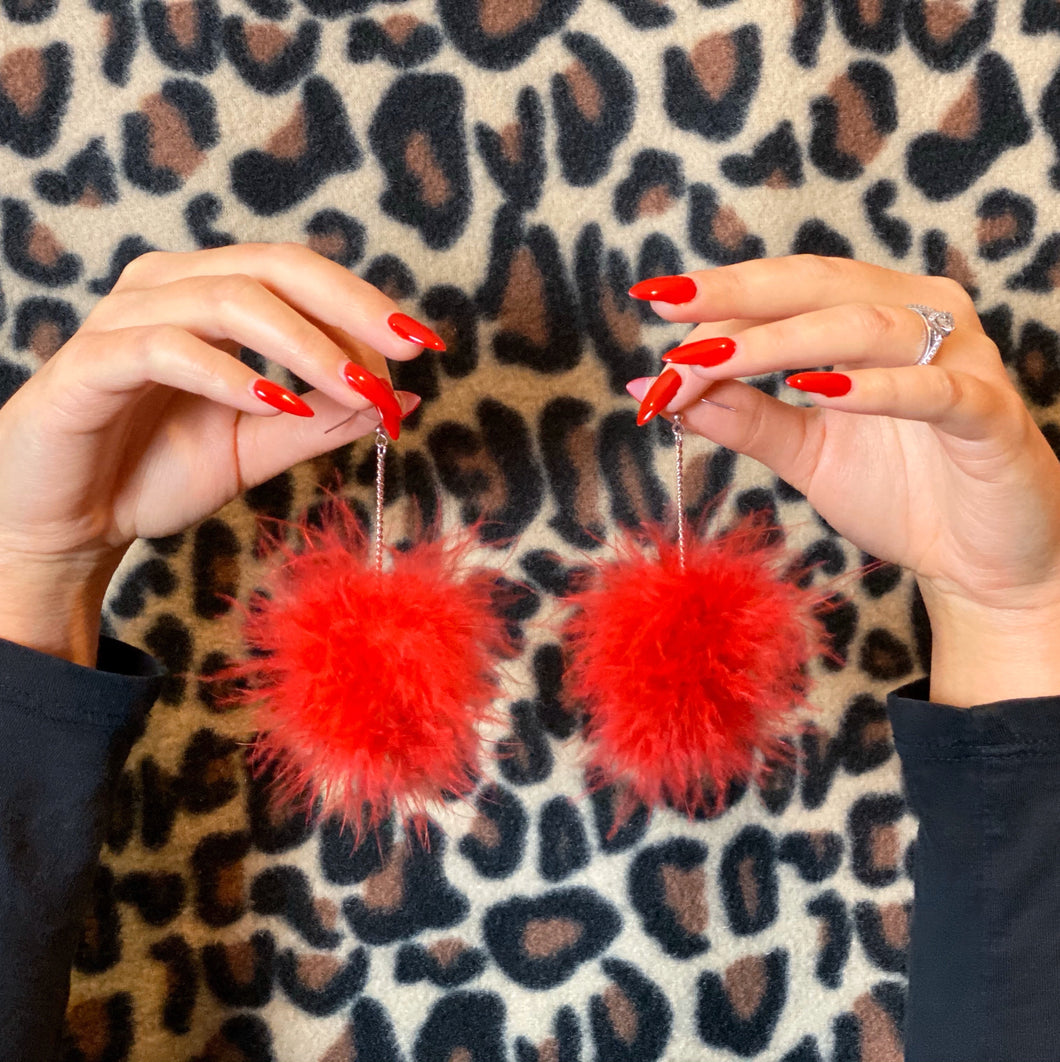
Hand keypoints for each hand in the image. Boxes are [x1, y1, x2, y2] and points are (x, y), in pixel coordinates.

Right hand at [0, 243, 441, 663]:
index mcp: (210, 297)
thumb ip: (322, 420)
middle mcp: (169, 289)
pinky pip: (166, 348)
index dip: (366, 306)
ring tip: (356, 388)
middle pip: (274, 267)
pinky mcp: (90, 363)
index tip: (425, 348)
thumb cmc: (154, 473)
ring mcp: (125, 320)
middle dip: (351, 306)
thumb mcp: (257, 448)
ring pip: (226, 298)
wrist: (66, 522)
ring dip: (303, 344)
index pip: (301, 278)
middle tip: (407, 347)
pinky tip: (276, 400)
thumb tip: (401, 396)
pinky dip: (229, 372)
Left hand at [628, 255, 1059, 705]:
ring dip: (783, 342)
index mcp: (874, 316)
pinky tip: (820, 391)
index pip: (785, 295)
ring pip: (866, 326)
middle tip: (668, 306)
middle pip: (820, 285)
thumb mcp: (805, 452)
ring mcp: (961, 360)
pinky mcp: (989, 414)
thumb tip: (657, 385)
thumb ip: (742, 417)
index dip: (716, 315)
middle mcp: (919, 319)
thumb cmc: (901, 495)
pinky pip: (931, 391)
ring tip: (714, 361)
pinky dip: (874, 389)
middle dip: (736, 297)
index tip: (654, 343)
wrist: (982, 563)